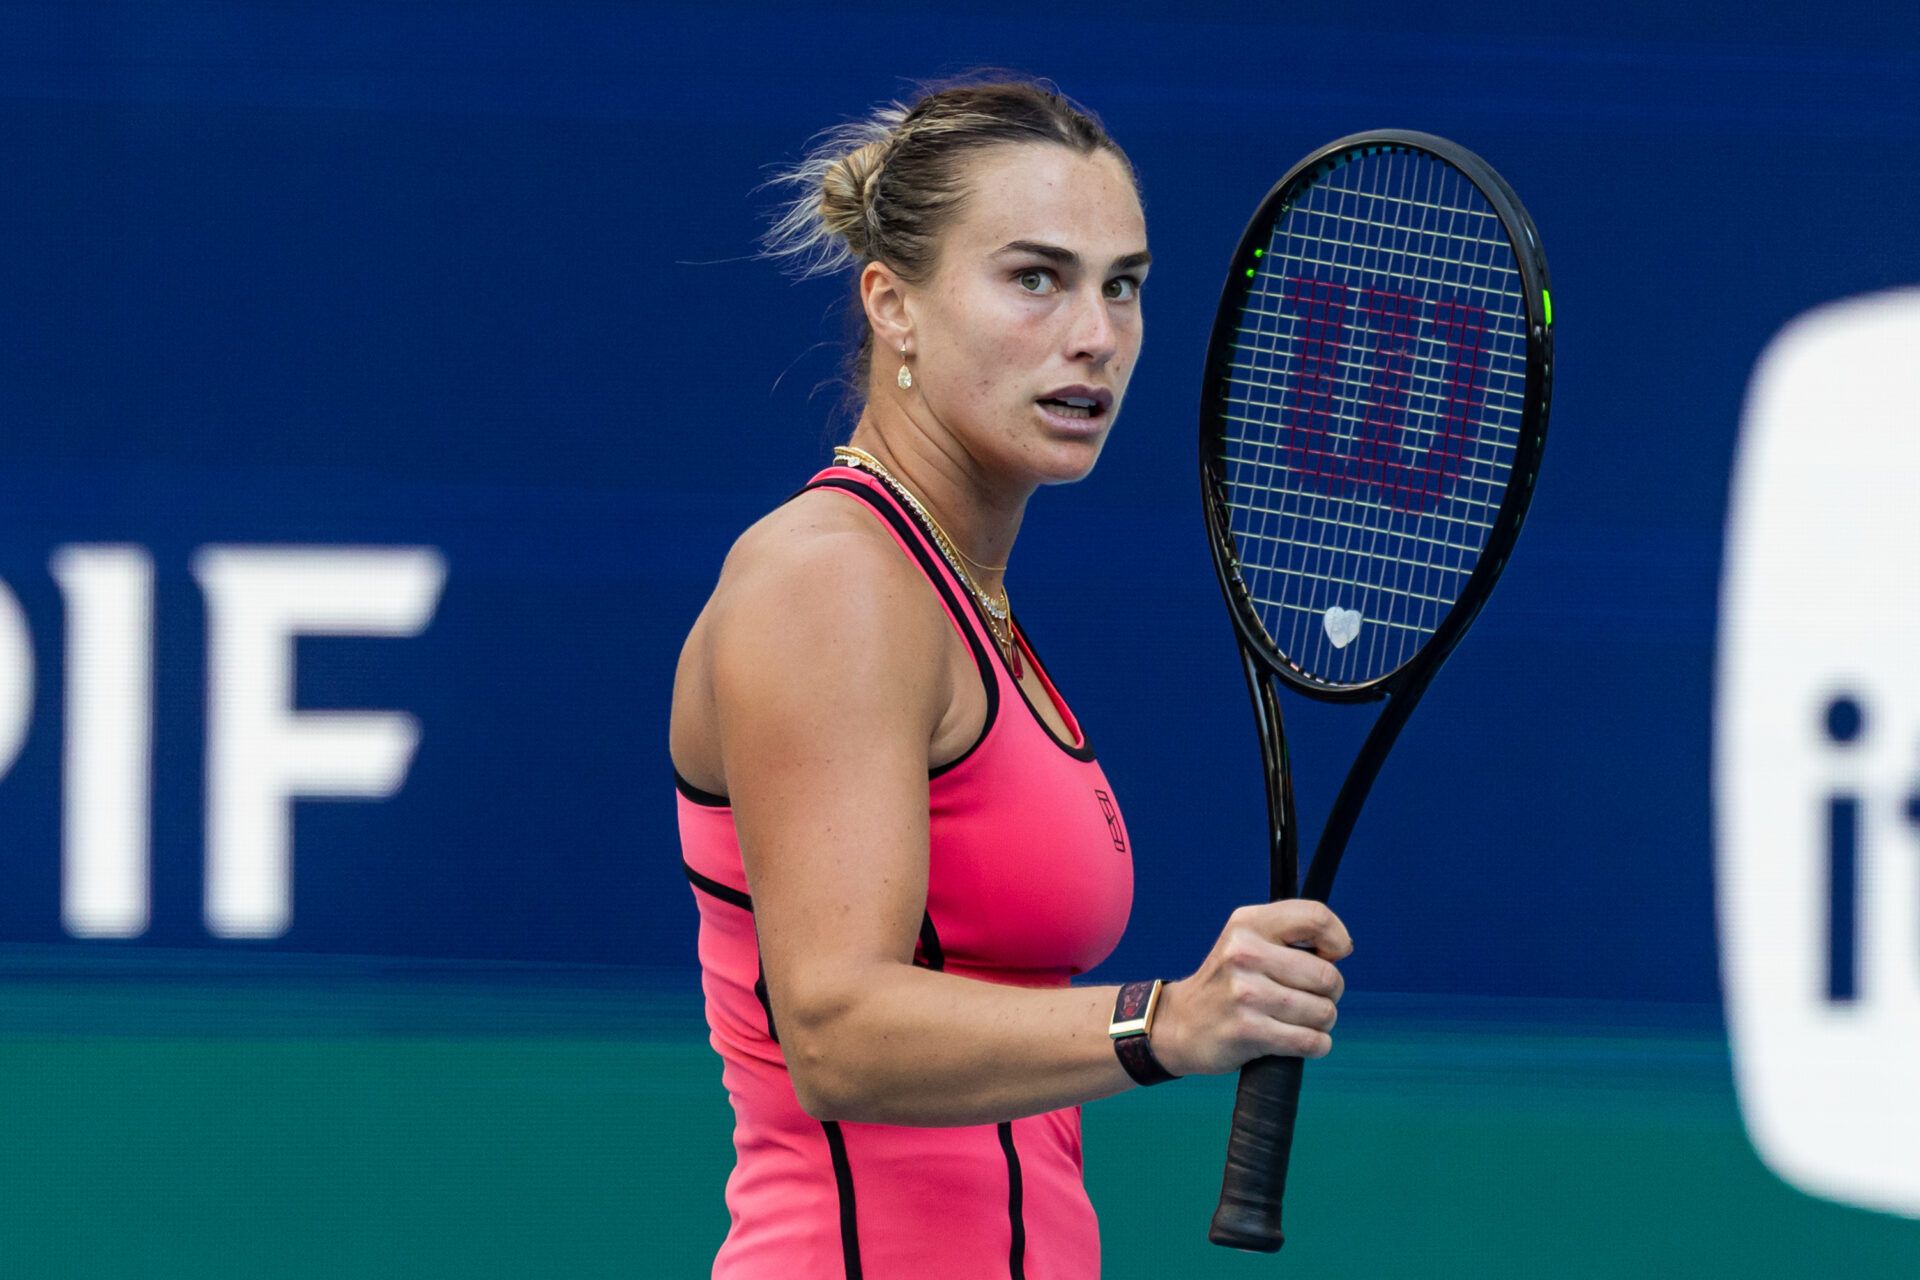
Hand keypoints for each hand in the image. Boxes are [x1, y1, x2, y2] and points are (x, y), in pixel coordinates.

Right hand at [1150, 900, 1351, 1076]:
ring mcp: (1245, 993)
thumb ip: (1292, 933)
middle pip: (1328, 976)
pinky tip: (1299, 1040)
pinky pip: (1310, 1041)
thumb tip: (1342, 948)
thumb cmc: (1229, 982)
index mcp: (1248, 923)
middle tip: (1308, 997)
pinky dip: (1315, 1045)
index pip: (1316, 917)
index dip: (1337, 940)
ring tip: (1297, 1020)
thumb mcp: (1248, 940)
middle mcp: (1244, 953)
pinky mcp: (1247, 1030)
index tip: (1331, 956)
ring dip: (1321, 1023)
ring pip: (1323, 1012)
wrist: (1180, 1023)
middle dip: (1330, 993)